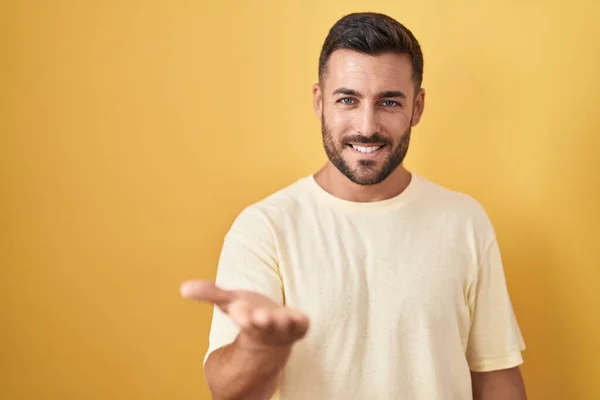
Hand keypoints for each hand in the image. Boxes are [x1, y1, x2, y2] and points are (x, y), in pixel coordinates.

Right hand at [180, 280, 309, 348]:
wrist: (272, 335)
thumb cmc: (248, 314)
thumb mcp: (229, 301)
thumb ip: (209, 293)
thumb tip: (183, 288)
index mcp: (248, 320)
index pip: (244, 318)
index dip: (242, 314)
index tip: (238, 309)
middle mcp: (266, 326)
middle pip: (262, 324)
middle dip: (260, 320)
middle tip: (258, 316)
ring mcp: (284, 327)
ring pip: (282, 326)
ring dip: (280, 322)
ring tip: (278, 316)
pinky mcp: (300, 326)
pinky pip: (302, 325)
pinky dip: (300, 321)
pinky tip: (299, 316)